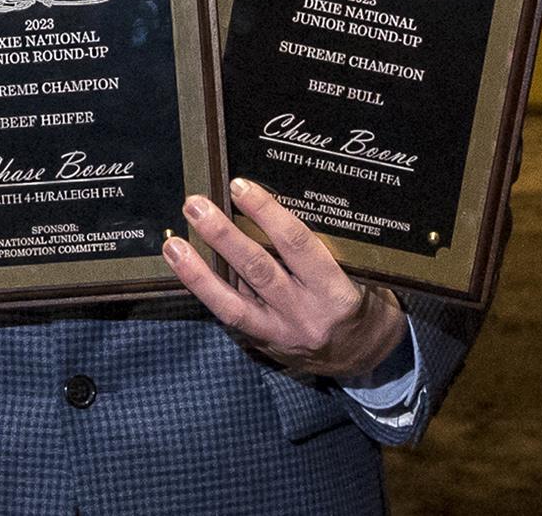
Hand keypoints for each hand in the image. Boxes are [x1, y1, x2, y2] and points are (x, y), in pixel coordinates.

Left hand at [163, 177, 405, 380]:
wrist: (368, 354)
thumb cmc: (362, 299)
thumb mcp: (354, 270)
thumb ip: (315, 249)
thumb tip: (264, 211)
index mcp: (334, 290)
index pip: (297, 245)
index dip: (266, 214)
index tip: (240, 186)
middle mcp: (305, 314)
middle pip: (258, 271)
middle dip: (223, 237)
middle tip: (196, 206)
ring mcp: (282, 334)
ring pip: (233, 304)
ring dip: (199, 272)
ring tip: (174, 244)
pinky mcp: (265, 345)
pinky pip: (231, 317)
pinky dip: (207, 292)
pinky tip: (184, 270)